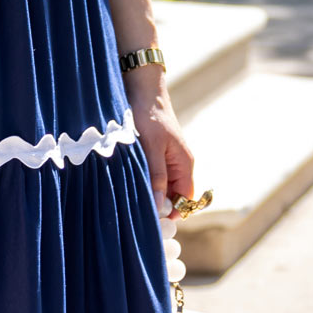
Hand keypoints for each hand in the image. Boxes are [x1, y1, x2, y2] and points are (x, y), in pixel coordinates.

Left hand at [126, 66, 195, 216]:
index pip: (185, 200)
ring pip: (160, 187)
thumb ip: (157, 177)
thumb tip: (160, 206)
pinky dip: (141, 182)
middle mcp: (178, 164)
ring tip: (129, 198)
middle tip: (136, 213)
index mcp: (184, 164)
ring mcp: (165, 160)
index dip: (172, 213)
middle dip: (157, 205)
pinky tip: (127, 183)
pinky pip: (151, 175)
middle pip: (172, 196)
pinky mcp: (153, 154)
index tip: (153, 222)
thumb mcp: (152, 148)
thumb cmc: (149, 116)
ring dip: (147, 193)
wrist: (142, 90)